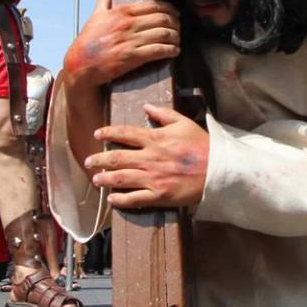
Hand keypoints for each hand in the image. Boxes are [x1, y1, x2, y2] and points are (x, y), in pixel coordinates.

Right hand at [62, 0, 180, 88]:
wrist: (81, 63)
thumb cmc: (88, 41)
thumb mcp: (95, 16)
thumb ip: (103, 0)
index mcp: (122, 12)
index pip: (154, 6)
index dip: (170, 9)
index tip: (176, 14)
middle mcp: (128, 24)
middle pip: (163, 19)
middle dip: (176, 23)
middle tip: (179, 28)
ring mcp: (131, 40)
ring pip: (163, 34)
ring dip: (175, 37)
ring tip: (178, 40)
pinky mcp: (132, 57)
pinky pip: (158, 50)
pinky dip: (170, 50)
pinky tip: (175, 51)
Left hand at [86, 104, 208, 208]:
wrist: (218, 171)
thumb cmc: (203, 146)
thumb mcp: (184, 124)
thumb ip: (164, 114)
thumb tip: (146, 107)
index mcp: (155, 139)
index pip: (124, 133)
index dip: (108, 133)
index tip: (97, 134)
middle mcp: (149, 158)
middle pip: (116, 158)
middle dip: (99, 159)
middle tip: (88, 161)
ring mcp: (153, 178)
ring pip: (121, 178)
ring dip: (104, 179)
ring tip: (95, 179)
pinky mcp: (159, 195)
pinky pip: (134, 199)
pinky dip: (120, 200)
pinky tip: (111, 199)